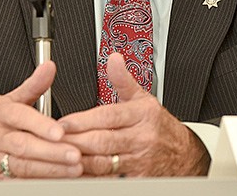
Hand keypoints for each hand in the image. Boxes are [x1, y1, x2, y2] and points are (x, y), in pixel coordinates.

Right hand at [0, 61, 82, 179]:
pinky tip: (58, 180)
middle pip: (23, 145)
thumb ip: (33, 85)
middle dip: (51, 151)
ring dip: (50, 169)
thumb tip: (50, 67)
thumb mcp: (8, 101)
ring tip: (73, 169)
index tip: (59, 131)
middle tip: (74, 154)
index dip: (40, 124)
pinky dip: (40, 181)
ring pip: (23, 167)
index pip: (18, 116)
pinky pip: (20, 182)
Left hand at [58, 53, 209, 176]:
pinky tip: (76, 172)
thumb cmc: (158, 126)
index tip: (62, 123)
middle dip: (75, 140)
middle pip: (103, 141)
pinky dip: (92, 176)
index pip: (108, 116)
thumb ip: (123, 80)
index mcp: (142, 114)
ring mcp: (139, 160)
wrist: (184, 154)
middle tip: (53, 140)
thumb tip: (113, 58)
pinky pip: (109, 179)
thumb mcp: (144, 98)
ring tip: (59, 155)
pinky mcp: (137, 179)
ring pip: (103, 162)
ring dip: (79, 160)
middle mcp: (141, 138)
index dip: (83, 120)